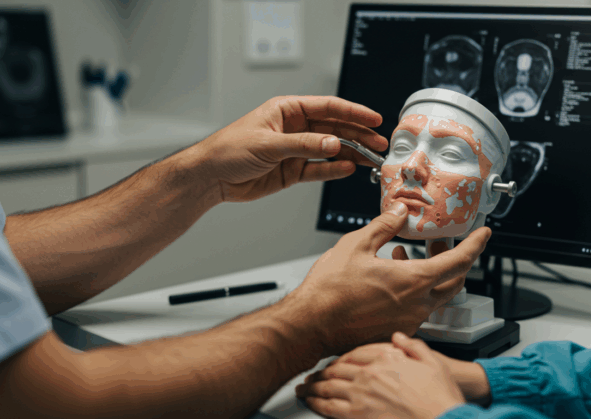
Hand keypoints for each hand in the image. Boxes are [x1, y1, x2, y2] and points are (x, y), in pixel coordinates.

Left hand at [195, 96, 386, 201]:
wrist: (211, 176)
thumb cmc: (228, 149)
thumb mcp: (268, 144)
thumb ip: (304, 145)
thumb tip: (333, 144)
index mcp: (287, 110)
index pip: (327, 107)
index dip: (352, 112)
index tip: (372, 118)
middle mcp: (294, 128)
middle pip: (334, 129)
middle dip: (358, 135)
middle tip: (378, 143)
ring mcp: (294, 150)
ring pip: (330, 150)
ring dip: (351, 154)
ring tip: (371, 159)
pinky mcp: (292, 171)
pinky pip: (318, 169)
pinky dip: (333, 170)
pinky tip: (348, 169)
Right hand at [285, 201, 490, 355]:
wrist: (311, 325)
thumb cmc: (329, 291)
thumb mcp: (357, 245)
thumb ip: (384, 226)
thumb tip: (399, 212)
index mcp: (414, 281)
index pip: (459, 262)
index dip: (475, 245)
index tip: (483, 235)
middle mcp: (417, 305)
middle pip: (453, 281)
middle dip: (453, 259)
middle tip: (439, 243)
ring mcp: (408, 320)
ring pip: (434, 295)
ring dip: (429, 274)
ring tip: (405, 255)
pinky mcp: (395, 330)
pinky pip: (416, 308)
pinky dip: (414, 290)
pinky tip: (392, 277)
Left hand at [296, 333, 464, 418]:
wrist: (443, 418)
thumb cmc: (439, 395)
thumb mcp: (431, 361)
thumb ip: (412, 346)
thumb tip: (398, 337)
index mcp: (384, 358)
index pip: (354, 354)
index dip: (341, 359)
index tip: (334, 362)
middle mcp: (369, 374)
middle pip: (337, 370)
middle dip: (322, 373)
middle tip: (312, 376)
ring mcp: (361, 395)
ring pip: (329, 387)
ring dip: (314, 388)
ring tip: (305, 389)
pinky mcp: (358, 415)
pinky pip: (330, 408)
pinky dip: (318, 404)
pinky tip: (312, 403)